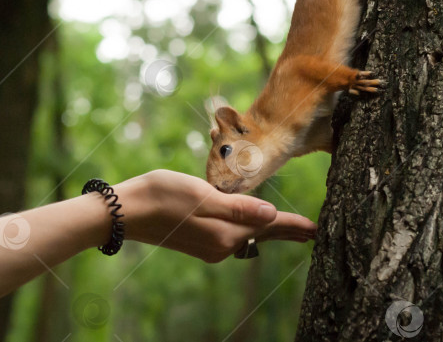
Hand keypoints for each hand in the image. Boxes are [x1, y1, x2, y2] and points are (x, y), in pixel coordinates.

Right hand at [114, 169, 316, 262]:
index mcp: (226, 233)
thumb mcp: (204, 196)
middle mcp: (222, 245)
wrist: (127, 211)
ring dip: (271, 230)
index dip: (293, 224)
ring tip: (291, 228)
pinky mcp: (200, 241)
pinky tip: (256, 226)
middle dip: (288, 230)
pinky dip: (252, 229)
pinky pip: (235, 235)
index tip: (316, 228)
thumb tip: (272, 215)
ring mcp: (211, 246)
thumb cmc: (163, 196)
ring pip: (250, 235)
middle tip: (313, 233)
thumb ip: (240, 207)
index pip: (269, 226)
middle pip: (263, 234)